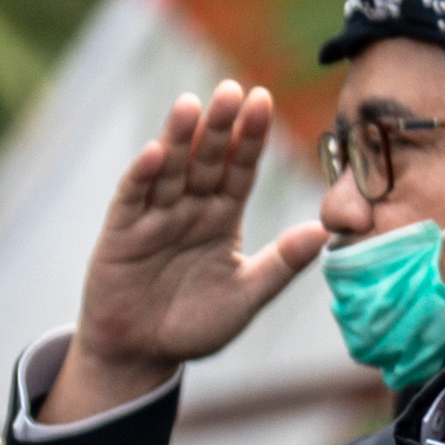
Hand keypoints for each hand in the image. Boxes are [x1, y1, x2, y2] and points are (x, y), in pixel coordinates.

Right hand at [45, 81, 325, 422]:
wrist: (142, 355)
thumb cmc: (194, 326)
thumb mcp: (245, 296)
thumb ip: (281, 264)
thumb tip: (324, 230)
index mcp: (222, 216)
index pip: (240, 168)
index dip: (251, 137)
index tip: (264, 100)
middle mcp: (189, 207)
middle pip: (206, 159)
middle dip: (219, 126)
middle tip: (232, 89)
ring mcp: (153, 217)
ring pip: (170, 169)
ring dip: (179, 138)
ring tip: (192, 104)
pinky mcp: (120, 233)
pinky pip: (132, 199)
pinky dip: (142, 176)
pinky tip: (155, 153)